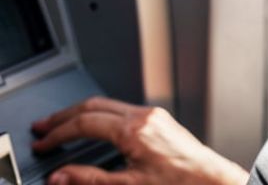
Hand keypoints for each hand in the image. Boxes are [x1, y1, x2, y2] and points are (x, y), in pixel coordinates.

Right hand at [31, 97, 247, 184]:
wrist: (209, 179)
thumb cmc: (178, 182)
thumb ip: (90, 179)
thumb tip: (61, 176)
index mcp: (134, 130)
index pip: (85, 123)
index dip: (58, 133)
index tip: (43, 142)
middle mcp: (144, 116)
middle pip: (94, 105)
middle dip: (65, 116)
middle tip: (44, 127)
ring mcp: (153, 115)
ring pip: (108, 104)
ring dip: (81, 113)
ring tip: (62, 126)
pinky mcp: (158, 119)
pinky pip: (122, 109)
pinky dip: (100, 115)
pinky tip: (93, 126)